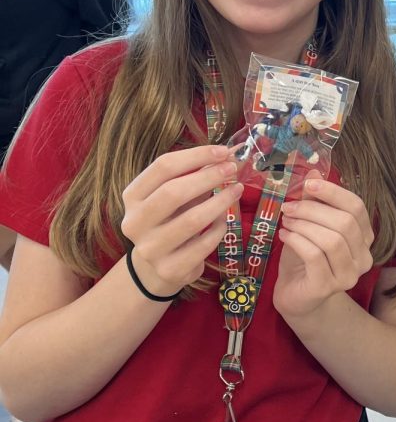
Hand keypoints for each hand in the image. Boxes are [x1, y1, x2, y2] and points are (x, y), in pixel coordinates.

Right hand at [120, 146, 241, 296]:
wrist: (155, 268)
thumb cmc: (168, 221)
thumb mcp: (171, 197)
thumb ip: (192, 177)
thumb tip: (225, 157)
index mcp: (132, 196)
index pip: (162, 167)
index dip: (196, 156)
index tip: (223, 151)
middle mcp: (135, 222)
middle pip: (173, 192)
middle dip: (208, 177)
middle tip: (232, 169)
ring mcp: (150, 249)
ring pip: (192, 220)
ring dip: (220, 201)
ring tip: (236, 190)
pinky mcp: (170, 269)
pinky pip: (204, 244)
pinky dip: (219, 229)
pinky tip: (225, 220)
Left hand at [273, 177, 374, 322]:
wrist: (296, 297)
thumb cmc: (305, 258)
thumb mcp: (309, 224)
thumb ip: (314, 201)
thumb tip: (313, 171)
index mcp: (364, 238)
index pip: (357, 208)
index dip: (334, 192)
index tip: (309, 184)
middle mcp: (363, 257)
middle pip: (344, 223)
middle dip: (313, 209)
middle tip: (288, 207)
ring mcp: (348, 275)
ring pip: (331, 240)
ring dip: (303, 225)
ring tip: (286, 222)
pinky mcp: (327, 287)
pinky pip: (314, 256)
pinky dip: (296, 241)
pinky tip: (284, 237)